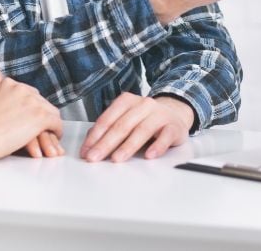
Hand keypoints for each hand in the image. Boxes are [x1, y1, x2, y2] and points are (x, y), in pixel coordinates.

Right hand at [0, 70, 64, 159]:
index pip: (29, 93)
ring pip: (50, 111)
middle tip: (39, 127)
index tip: (29, 116)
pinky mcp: (41, 118)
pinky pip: (56, 123)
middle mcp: (24, 90)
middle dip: (41, 114)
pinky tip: (54, 136)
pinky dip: (57, 130)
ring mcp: (34, 103)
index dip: (30, 107)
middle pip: (41, 102)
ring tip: (48, 132)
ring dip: (50, 122)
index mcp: (11, 84)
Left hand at [79, 93, 193, 161]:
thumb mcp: (125, 119)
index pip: (108, 119)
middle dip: (106, 143)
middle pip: (122, 125)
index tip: (86, 151)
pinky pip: (165, 136)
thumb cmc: (145, 119)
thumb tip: (89, 144)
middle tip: (95, 157)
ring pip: (142, 130)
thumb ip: (108, 129)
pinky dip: (157, 146)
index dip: (95, 136)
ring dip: (128, 146)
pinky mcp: (174, 126)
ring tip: (117, 159)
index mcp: (127, 101)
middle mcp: (143, 105)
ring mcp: (159, 115)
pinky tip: (149, 155)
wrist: (175, 114)